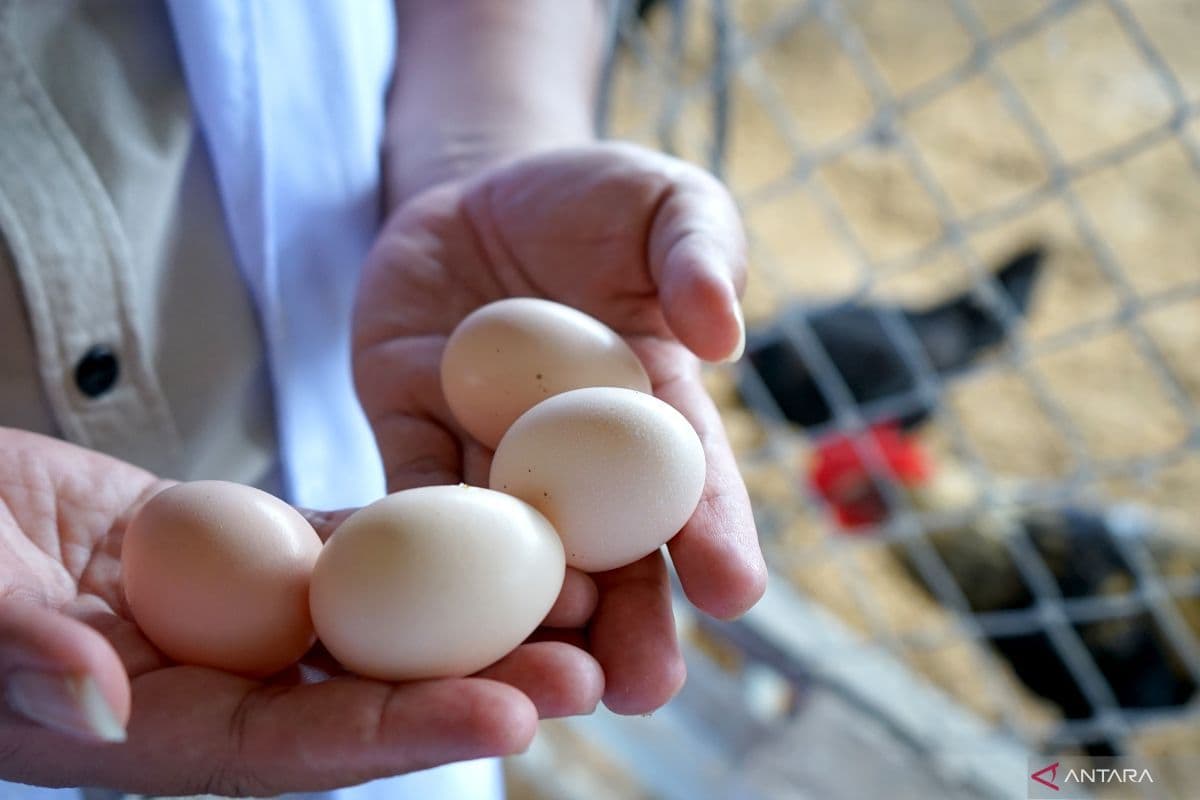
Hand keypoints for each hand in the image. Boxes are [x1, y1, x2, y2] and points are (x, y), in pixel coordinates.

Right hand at [0, 428, 600, 794]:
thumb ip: (22, 655)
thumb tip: (107, 702)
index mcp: (162, 731)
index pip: (302, 745)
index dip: (407, 734)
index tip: (510, 716)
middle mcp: (222, 683)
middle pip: (370, 689)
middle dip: (480, 680)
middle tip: (591, 663)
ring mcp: (240, 615)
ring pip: (374, 614)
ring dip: (471, 605)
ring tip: (574, 587)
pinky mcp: (244, 547)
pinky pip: (342, 539)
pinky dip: (412, 530)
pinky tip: (491, 513)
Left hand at [355, 142, 768, 713]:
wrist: (478, 194)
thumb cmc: (594, 200)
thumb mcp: (666, 200)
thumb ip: (701, 251)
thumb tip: (723, 332)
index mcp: (654, 411)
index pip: (690, 483)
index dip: (714, 536)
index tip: (736, 592)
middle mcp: (578, 458)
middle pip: (610, 555)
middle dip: (629, 624)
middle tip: (641, 690)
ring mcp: (491, 456)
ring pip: (510, 551)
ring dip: (522, 614)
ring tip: (541, 665)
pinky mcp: (410, 437)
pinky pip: (409, 495)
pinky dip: (414, 541)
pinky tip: (419, 601)